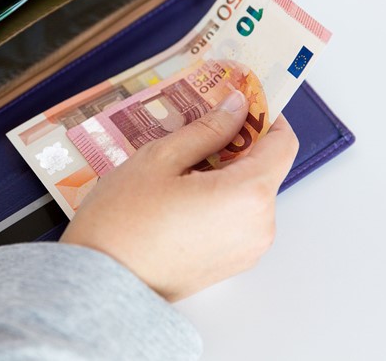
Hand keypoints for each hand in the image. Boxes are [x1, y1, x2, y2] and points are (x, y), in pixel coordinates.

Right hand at [60, 90, 298, 301]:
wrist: (102, 283)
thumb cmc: (123, 222)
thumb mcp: (161, 158)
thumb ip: (207, 129)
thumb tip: (235, 107)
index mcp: (248, 195)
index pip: (282, 142)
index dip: (264, 116)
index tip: (241, 102)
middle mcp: (259, 226)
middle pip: (266, 169)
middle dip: (239, 146)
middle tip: (197, 134)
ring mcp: (248, 250)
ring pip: (251, 194)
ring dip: (227, 174)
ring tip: (180, 171)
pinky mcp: (232, 264)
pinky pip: (239, 219)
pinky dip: (221, 200)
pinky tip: (181, 197)